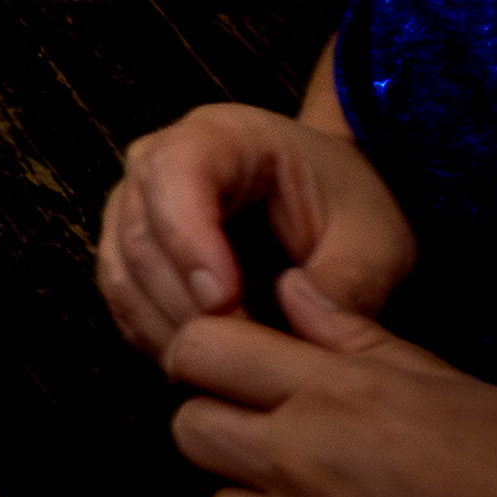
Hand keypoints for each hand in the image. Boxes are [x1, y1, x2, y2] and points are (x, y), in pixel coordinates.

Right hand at [105, 101, 417, 361]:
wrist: (330, 204)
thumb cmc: (349, 208)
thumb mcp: (376, 240)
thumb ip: (347, 279)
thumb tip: (304, 317)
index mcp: (223, 135)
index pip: (177, 170)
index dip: (189, 236)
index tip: (226, 300)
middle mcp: (159, 161)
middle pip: (140, 229)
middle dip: (181, 299)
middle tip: (235, 351)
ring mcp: (135, 205)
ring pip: (120, 269)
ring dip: (165, 324)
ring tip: (224, 361)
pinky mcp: (129, 250)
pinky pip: (120, 297)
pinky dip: (153, 334)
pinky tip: (201, 358)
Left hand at [169, 276, 496, 496]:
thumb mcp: (456, 387)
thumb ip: (357, 336)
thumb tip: (291, 287)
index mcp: (339, 398)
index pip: (201, 349)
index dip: (207, 354)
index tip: (230, 369)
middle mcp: (306, 466)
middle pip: (190, 428)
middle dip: (224, 428)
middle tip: (278, 444)